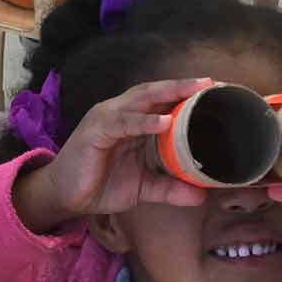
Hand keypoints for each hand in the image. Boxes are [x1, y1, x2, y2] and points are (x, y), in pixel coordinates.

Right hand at [15, 78, 210, 231]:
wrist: (66, 197)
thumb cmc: (100, 185)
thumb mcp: (142, 188)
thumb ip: (169, 189)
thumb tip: (200, 196)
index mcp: (133, 122)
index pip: (163, 102)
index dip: (187, 96)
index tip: (216, 94)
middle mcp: (121, 113)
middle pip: (155, 92)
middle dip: (183, 86)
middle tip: (211, 84)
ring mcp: (107, 118)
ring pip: (141, 99)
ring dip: (168, 94)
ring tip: (194, 92)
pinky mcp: (95, 131)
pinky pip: (124, 122)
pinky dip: (144, 121)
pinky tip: (164, 122)